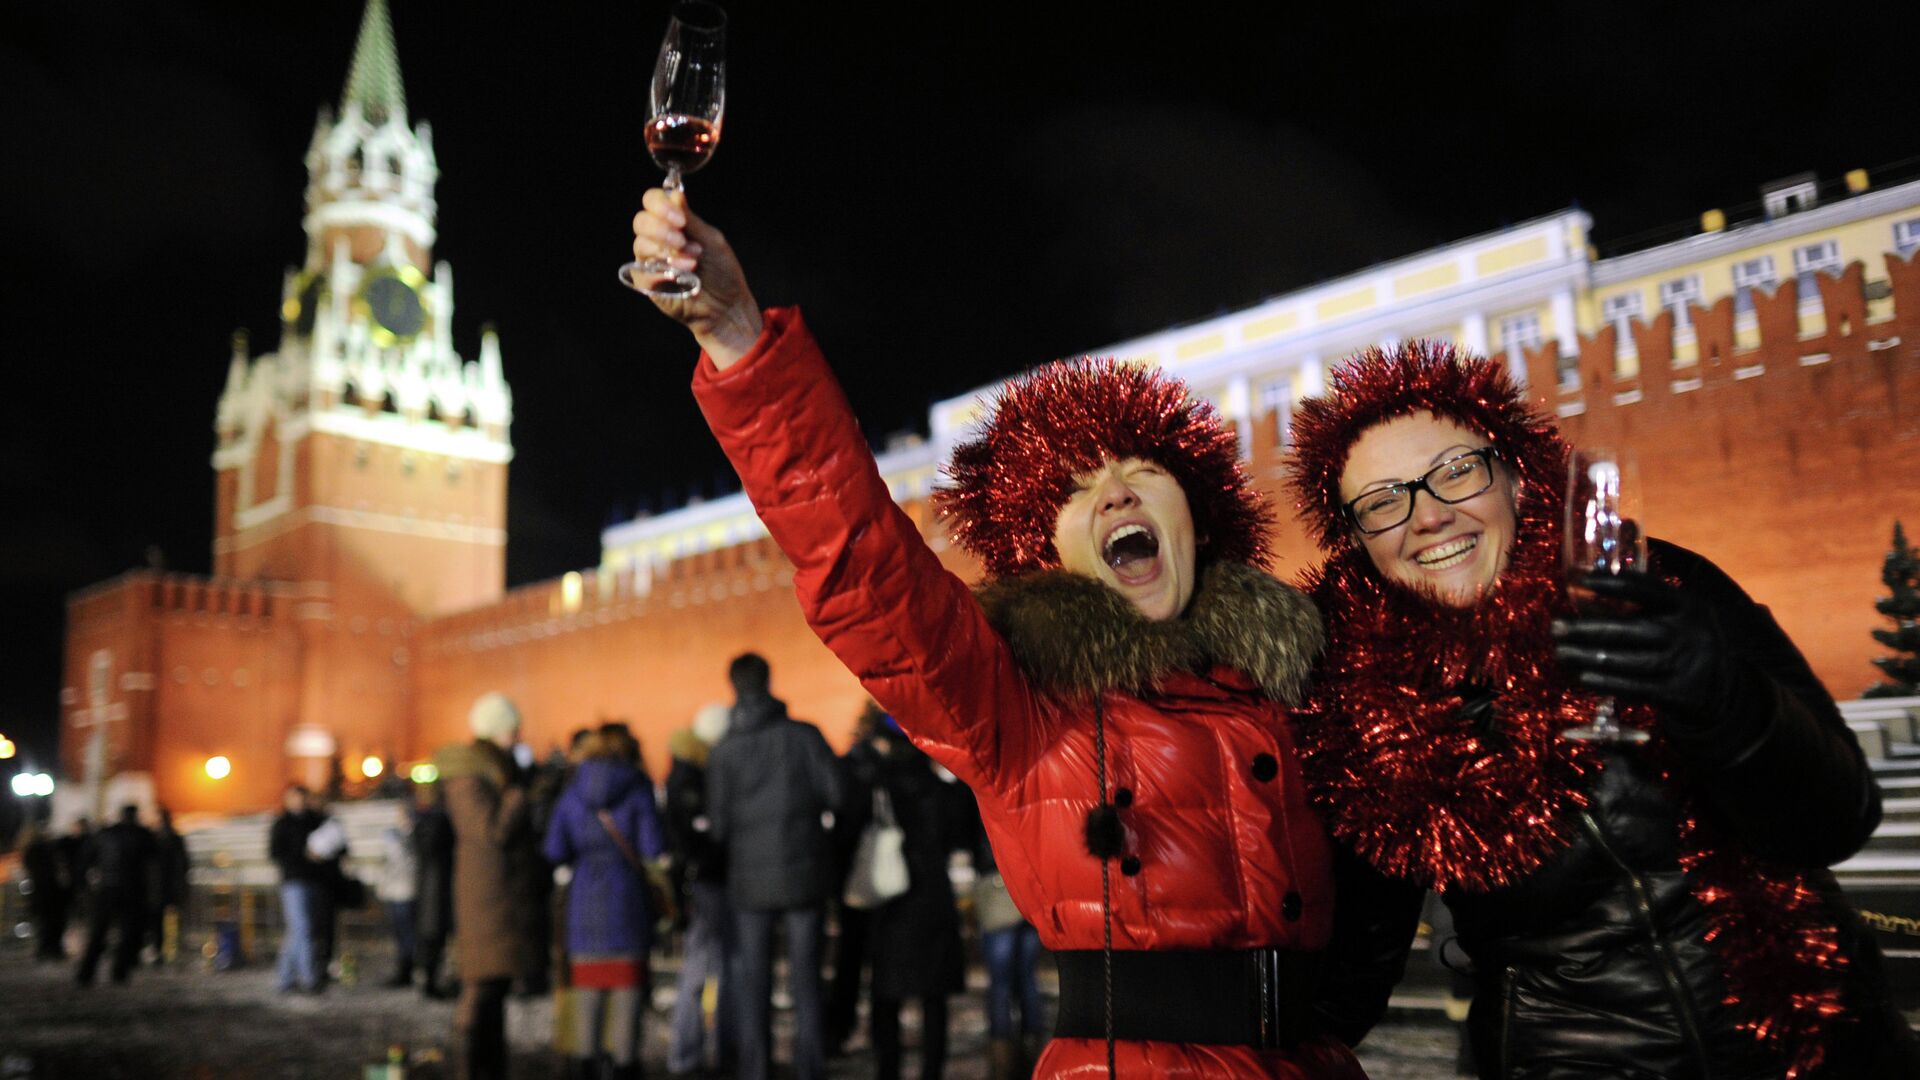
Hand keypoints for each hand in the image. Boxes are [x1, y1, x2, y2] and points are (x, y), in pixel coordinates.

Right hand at [631, 188, 762, 366]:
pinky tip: (682, 276)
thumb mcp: (711, 240)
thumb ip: (691, 220)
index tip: (680, 220)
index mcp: (672, 223)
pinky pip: (643, 270)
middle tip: (683, 242)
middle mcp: (657, 239)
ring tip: (692, 263)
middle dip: (662, 228)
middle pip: (641, 221)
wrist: (725, 305)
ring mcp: (649, 260)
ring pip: (641, 244)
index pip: (652, 201)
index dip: (661, 205)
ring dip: (668, 251)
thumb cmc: (721, 272)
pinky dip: (663, 271)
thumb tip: (675, 193)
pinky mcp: (646, 283)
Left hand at [1551, 570, 1731, 721]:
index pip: (1646, 588)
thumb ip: (1649, 601)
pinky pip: (1634, 687)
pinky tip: (1582, 676)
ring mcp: (1683, 664)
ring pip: (1626, 661)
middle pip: (1627, 629)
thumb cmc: (1686, 643)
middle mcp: (1686, 632)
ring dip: (1587, 657)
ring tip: (1561, 653)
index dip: (1611, 583)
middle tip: (1555, 627)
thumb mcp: (1681, 615)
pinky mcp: (1677, 693)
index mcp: (1686, 605)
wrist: (1723, 689)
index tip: (1580, 579)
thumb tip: (1592, 585)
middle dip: (1585, 629)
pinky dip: (1605, 682)